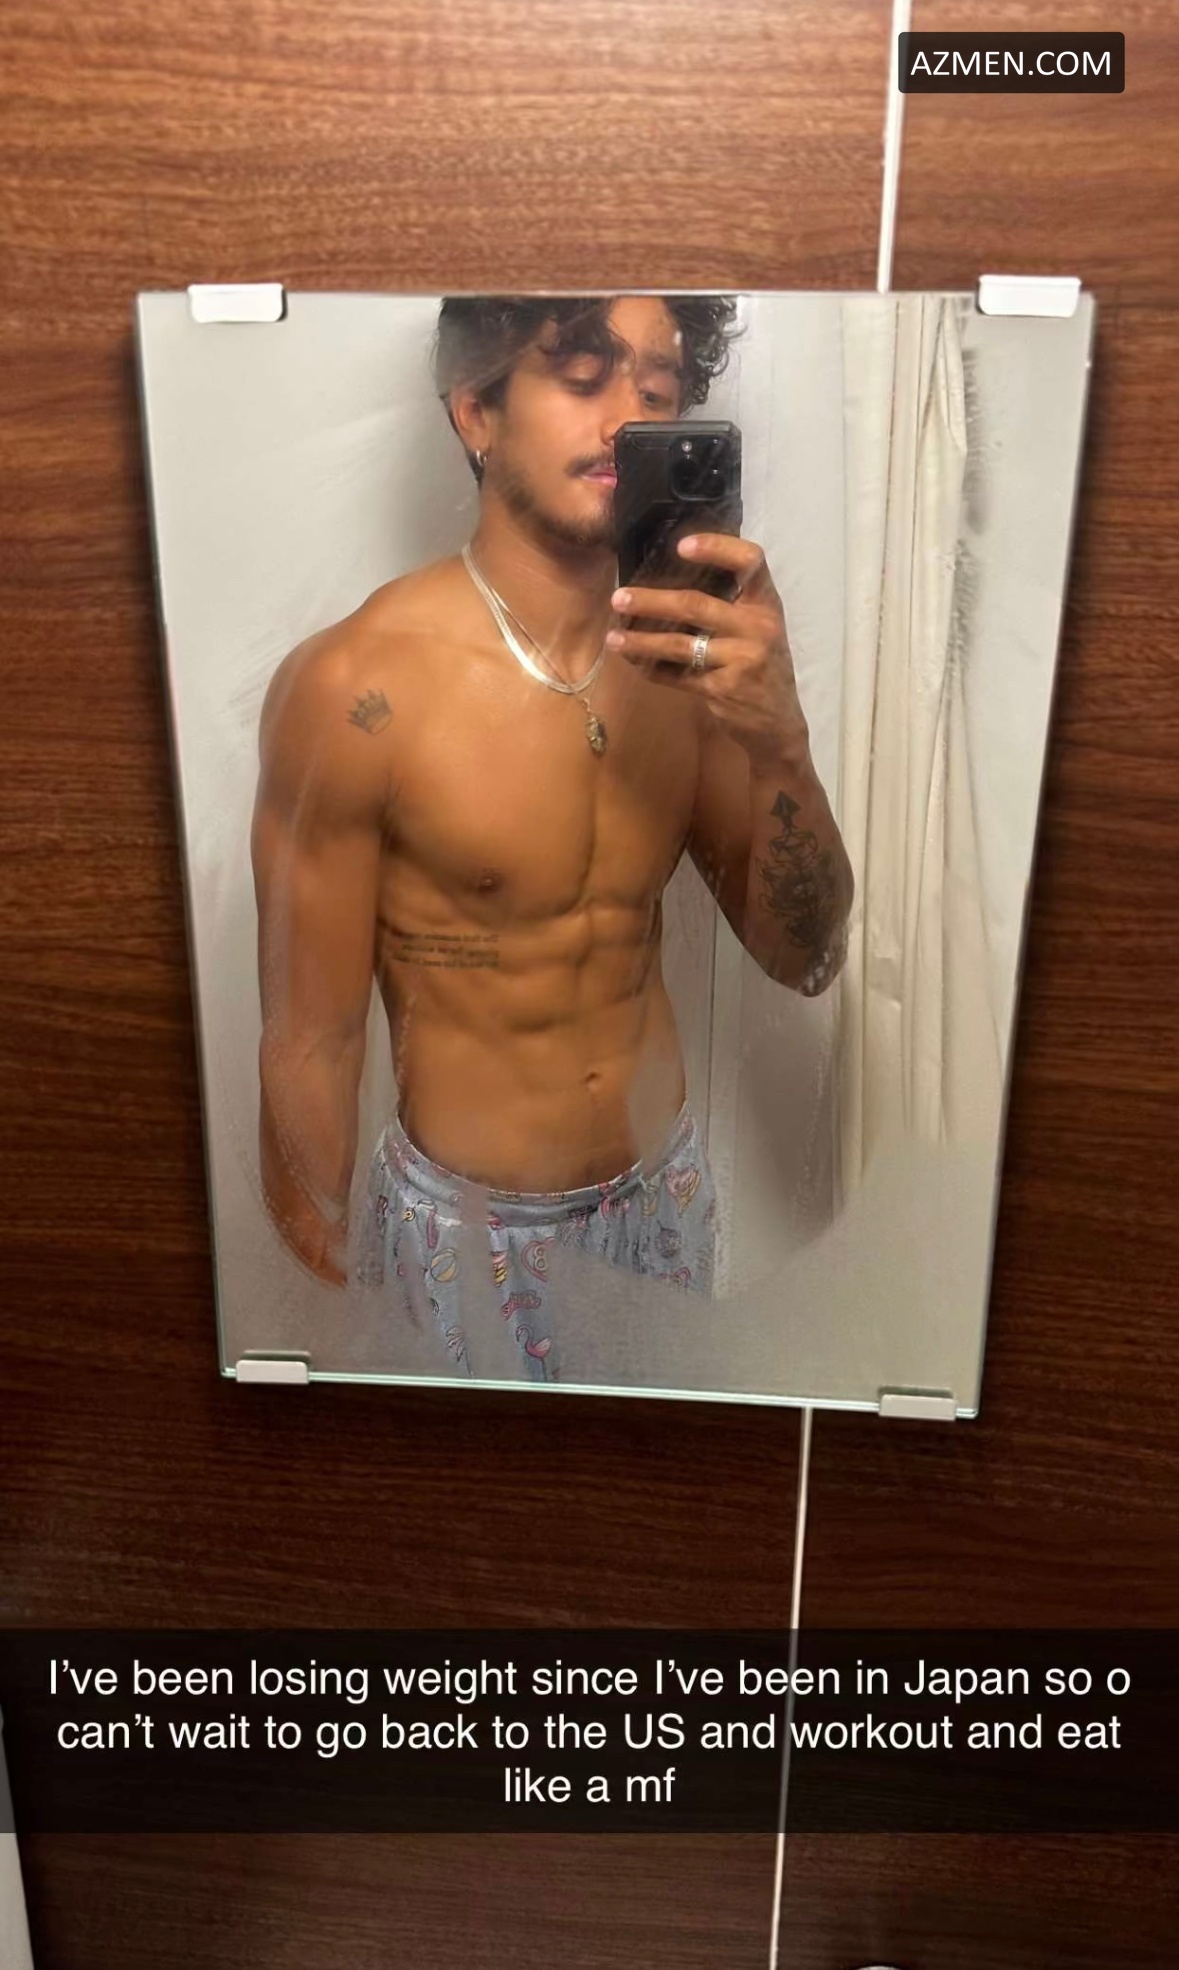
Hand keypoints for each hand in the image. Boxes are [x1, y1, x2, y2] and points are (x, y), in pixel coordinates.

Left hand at [607, 534, 808, 765]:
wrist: (778, 724)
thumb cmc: (763, 667)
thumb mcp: (762, 629)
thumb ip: (734, 604)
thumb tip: (676, 575)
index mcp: (767, 605)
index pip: (750, 562)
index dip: (717, 547)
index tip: (681, 546)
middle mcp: (758, 628)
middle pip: (695, 604)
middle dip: (651, 601)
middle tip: (619, 598)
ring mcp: (740, 660)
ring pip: (679, 644)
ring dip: (640, 640)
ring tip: (613, 637)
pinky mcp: (722, 689)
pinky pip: (676, 675)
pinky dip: (652, 668)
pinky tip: (634, 661)